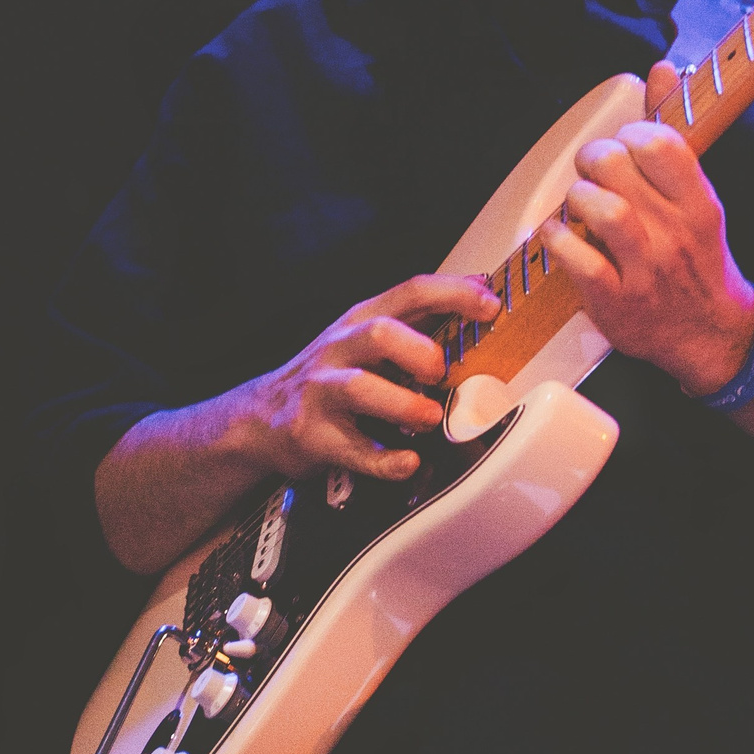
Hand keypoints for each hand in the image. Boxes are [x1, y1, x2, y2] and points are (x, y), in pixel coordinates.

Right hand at [236, 272, 502, 482]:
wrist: (262, 417)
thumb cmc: (331, 375)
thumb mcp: (367, 337)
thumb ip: (419, 319)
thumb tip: (481, 292)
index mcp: (361, 320)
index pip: (410, 292)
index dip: (454, 295)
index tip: (491, 306)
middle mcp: (340, 349)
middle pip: (379, 333)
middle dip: (420, 352)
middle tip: (442, 373)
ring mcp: (323, 392)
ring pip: (361, 389)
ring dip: (405, 405)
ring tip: (429, 418)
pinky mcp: (313, 436)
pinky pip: (354, 451)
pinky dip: (385, 460)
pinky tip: (407, 461)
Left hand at [547, 60, 753, 394]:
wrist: (711, 335)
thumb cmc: (697, 258)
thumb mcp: (697, 197)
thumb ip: (672, 134)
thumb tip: (663, 69)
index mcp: (699, 204)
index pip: (663, 143)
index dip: (631, 134)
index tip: (625, 147)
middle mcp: (676, 234)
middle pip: (620, 167)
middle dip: (594, 158)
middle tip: (592, 171)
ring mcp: (647, 270)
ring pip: (604, 210)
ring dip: (579, 197)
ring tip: (580, 203)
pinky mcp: (618, 302)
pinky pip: (579, 260)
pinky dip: (559, 241)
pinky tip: (559, 237)